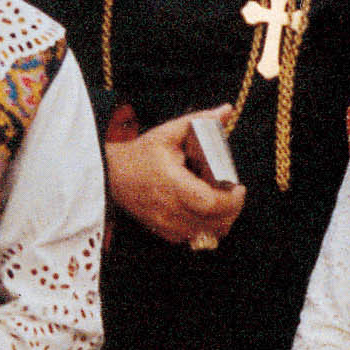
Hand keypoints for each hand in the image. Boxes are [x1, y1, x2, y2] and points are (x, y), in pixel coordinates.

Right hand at [104, 106, 245, 245]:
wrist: (111, 176)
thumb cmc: (140, 154)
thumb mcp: (168, 133)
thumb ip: (199, 120)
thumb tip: (226, 110)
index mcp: (171, 183)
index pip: (209, 203)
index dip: (231, 200)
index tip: (238, 187)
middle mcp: (168, 209)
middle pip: (213, 223)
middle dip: (232, 210)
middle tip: (234, 193)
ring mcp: (165, 224)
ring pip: (206, 234)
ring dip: (221, 221)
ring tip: (222, 202)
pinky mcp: (163, 231)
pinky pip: (194, 238)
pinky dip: (206, 228)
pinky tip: (205, 212)